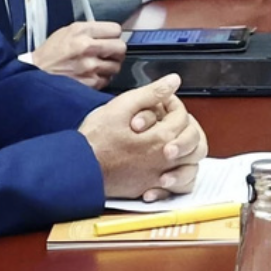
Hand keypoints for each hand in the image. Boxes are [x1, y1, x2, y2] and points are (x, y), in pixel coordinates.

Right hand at [27, 20, 127, 88]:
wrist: (34, 74)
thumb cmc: (50, 54)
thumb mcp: (66, 32)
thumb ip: (89, 31)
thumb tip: (110, 34)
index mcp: (81, 31)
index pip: (116, 30)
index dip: (113, 36)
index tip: (109, 39)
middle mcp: (87, 47)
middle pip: (120, 48)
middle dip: (116, 51)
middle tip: (108, 54)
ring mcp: (89, 66)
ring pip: (116, 66)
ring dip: (110, 67)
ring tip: (97, 66)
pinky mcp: (90, 82)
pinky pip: (107, 80)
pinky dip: (102, 79)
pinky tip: (91, 76)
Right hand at [81, 75, 207, 198]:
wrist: (77, 168)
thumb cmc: (95, 139)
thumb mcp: (121, 107)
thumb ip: (152, 93)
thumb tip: (174, 81)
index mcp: (160, 139)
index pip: (182, 117)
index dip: (173, 104)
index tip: (161, 102)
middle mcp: (164, 161)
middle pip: (193, 142)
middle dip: (185, 127)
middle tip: (170, 121)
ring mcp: (157, 177)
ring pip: (190, 167)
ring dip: (186, 152)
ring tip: (173, 141)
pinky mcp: (148, 189)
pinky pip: (176, 188)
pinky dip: (177, 177)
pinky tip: (167, 167)